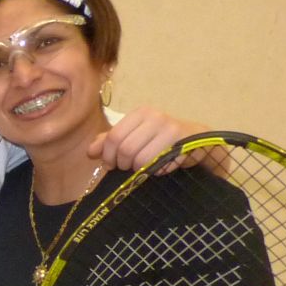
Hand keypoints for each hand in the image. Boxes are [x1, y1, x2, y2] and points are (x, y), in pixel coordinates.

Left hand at [88, 108, 207, 170]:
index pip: (112, 137)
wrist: (195, 140)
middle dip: (122, 164)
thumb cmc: (159, 139)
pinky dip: (154, 172)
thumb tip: (90, 152)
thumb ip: (109, 141)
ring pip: (140, 159)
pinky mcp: (183, 144)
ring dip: (138, 170)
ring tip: (142, 167)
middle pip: (125, 149)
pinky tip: (159, 167)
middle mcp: (155, 117)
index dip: (107, 156)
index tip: (110, 164)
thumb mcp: (133, 135)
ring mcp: (171, 129)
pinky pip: (158, 165)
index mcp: (140, 113)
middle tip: (127, 167)